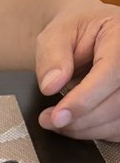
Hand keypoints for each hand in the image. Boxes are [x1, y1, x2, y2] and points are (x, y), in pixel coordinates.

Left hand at [36, 0, 119, 141]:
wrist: (87, 34)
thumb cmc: (75, 30)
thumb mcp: (56, 34)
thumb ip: (52, 56)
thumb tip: (51, 84)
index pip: (112, 71)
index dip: (85, 99)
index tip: (58, 116)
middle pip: (116, 102)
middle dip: (78, 119)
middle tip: (48, 120)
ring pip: (118, 120)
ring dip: (83, 129)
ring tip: (57, 120)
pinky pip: (117, 129)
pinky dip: (93, 131)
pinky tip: (76, 122)